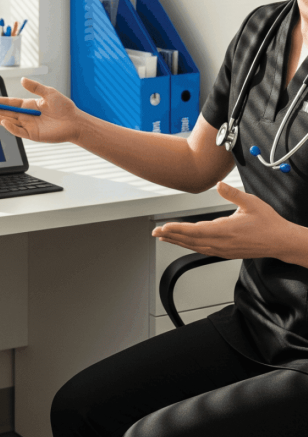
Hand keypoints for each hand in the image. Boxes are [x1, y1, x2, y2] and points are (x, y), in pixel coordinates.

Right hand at [0, 77, 80, 143]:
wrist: (75, 122)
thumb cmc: (64, 107)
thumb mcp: (49, 93)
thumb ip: (35, 87)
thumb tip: (22, 79)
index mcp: (27, 105)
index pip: (8, 103)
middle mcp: (25, 116)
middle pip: (3, 113)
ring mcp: (27, 126)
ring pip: (7, 122)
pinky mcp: (32, 135)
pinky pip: (18, 131)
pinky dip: (10, 127)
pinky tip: (3, 121)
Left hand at [152, 181, 295, 259]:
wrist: (281, 241)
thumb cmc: (268, 223)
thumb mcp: (252, 203)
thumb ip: (233, 194)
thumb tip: (219, 184)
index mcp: (226, 230)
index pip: (195, 231)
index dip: (177, 230)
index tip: (163, 227)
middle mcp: (222, 243)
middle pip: (190, 240)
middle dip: (171, 236)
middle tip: (155, 232)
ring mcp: (223, 249)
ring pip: (195, 246)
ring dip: (178, 242)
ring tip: (163, 237)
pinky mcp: (226, 252)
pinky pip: (203, 249)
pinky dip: (190, 246)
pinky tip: (183, 243)